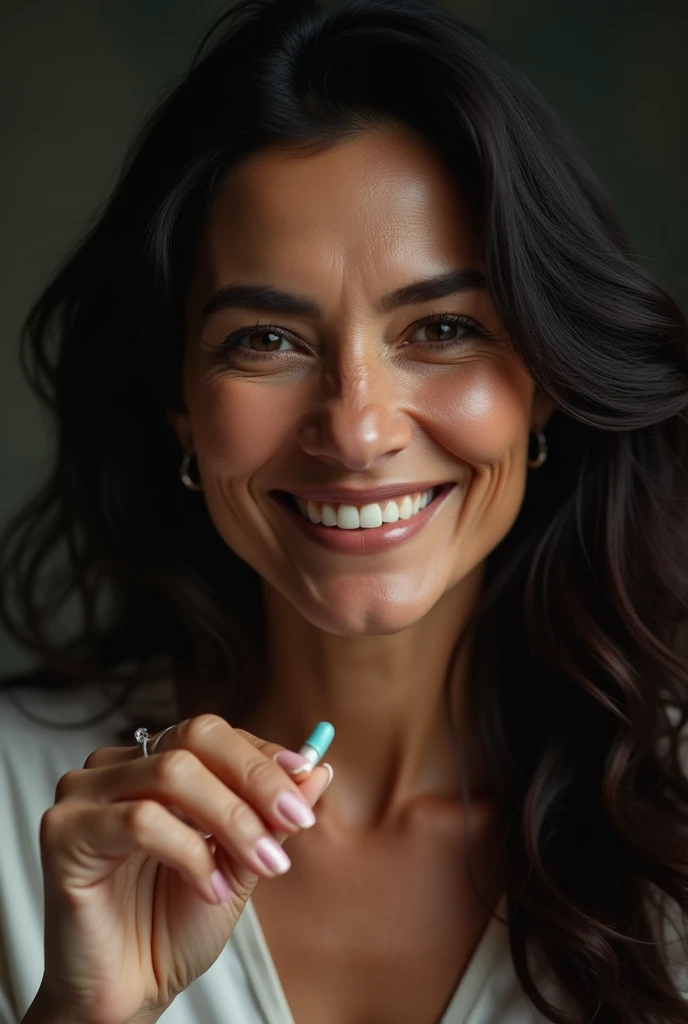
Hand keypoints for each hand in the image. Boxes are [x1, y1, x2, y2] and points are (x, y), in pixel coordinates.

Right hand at [31, 715, 331, 1023]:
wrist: (128, 993)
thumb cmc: (173, 927)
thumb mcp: (239, 864)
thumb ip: (270, 816)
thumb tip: (320, 769)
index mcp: (153, 763)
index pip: (213, 734)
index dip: (263, 756)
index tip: (305, 780)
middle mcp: (115, 766)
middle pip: (194, 738)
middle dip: (255, 779)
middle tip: (294, 822)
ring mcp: (84, 794)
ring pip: (173, 773)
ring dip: (232, 819)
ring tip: (262, 865)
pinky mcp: (65, 832)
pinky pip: (140, 819)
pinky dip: (190, 852)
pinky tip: (211, 888)